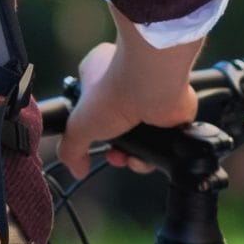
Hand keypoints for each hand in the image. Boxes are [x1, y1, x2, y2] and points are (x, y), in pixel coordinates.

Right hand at [60, 36, 198, 179]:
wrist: (152, 85)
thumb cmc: (114, 88)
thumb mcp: (79, 125)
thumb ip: (71, 148)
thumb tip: (76, 168)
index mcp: (97, 75)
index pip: (90, 106)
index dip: (91, 129)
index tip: (91, 141)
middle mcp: (125, 84)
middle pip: (117, 127)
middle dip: (115, 148)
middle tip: (115, 156)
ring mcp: (149, 97)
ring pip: (139, 136)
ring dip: (133, 154)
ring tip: (130, 159)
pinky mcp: (171, 111)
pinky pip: (160, 139)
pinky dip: (153, 153)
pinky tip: (145, 156)